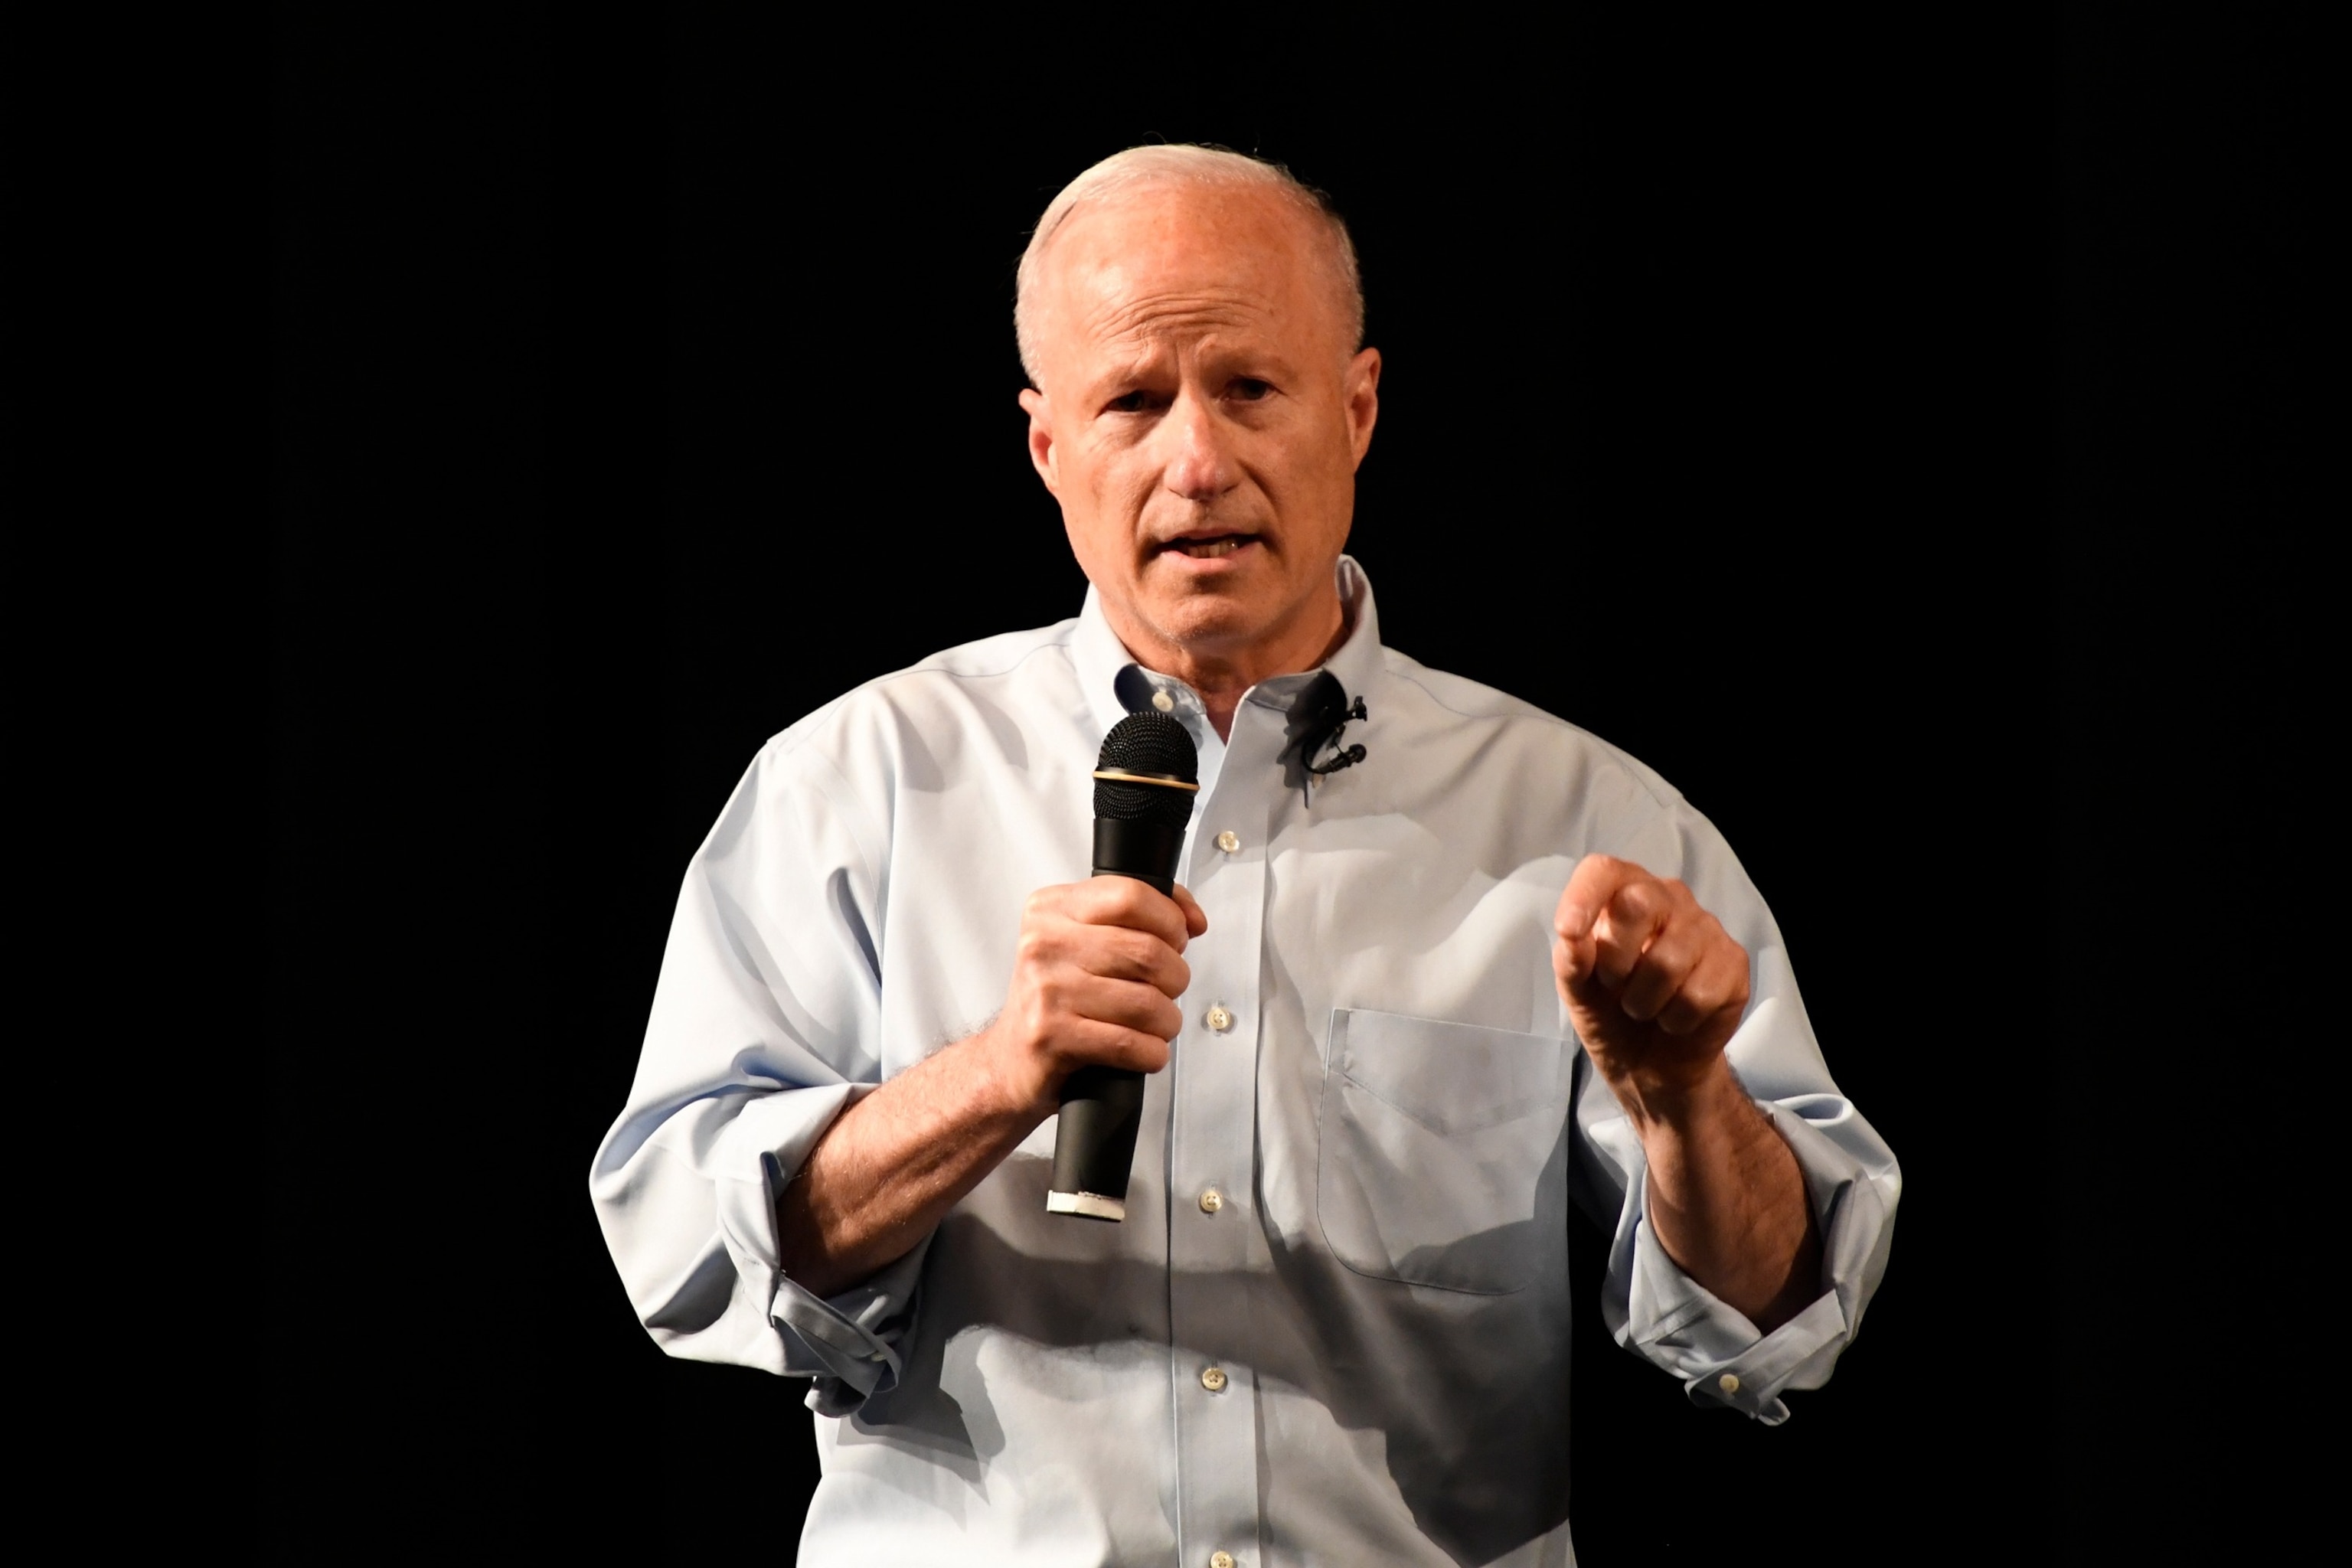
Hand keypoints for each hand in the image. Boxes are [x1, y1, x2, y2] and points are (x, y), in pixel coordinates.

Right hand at [981, 876, 1207, 1114]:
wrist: (1011, 1058)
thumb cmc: (1056, 997)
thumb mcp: (1083, 939)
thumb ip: (1138, 915)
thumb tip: (1193, 919)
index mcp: (1052, 909)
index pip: (1131, 895)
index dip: (1170, 920)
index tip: (1177, 938)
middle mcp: (1043, 943)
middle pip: (1147, 951)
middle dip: (1175, 977)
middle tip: (1167, 988)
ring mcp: (1045, 990)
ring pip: (1146, 1002)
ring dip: (1167, 1021)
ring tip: (1156, 1023)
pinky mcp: (1051, 1035)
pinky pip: (1130, 1043)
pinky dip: (1152, 1052)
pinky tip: (1142, 1049)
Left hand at [1552, 855, 1750, 1111]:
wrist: (1653, 1066)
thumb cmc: (1610, 1014)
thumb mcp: (1577, 990)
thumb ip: (1571, 960)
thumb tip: (1572, 936)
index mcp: (1624, 893)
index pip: (1605, 871)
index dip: (1584, 895)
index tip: (1568, 930)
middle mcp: (1669, 899)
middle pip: (1640, 903)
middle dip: (1616, 958)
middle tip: (1614, 985)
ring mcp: (1707, 928)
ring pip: (1668, 960)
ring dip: (1643, 1001)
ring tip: (1643, 1008)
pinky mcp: (1734, 962)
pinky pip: (1699, 994)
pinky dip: (1676, 1019)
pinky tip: (1676, 1018)